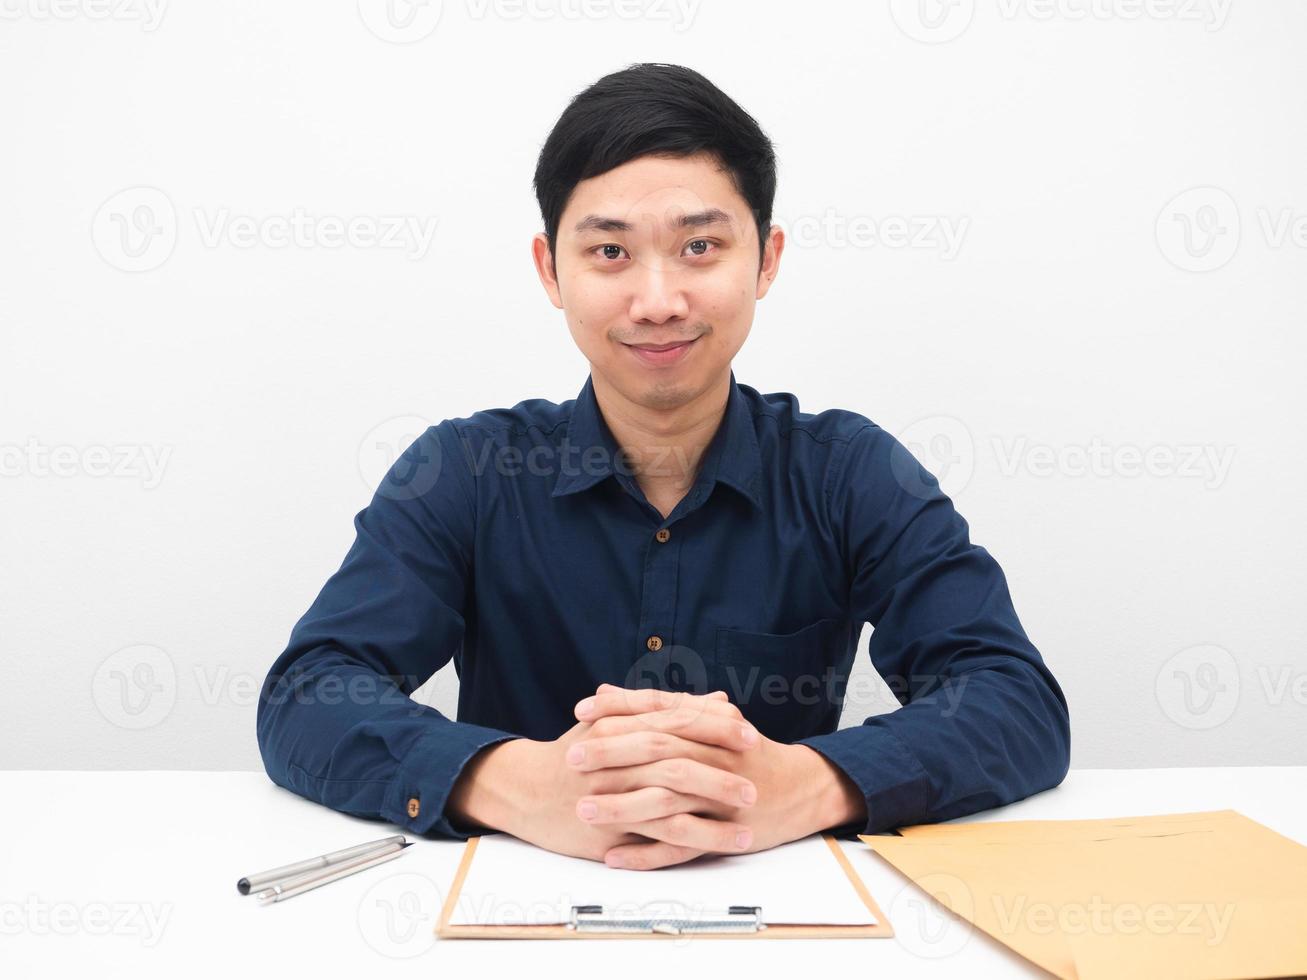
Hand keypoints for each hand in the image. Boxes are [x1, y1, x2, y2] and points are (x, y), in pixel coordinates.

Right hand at [446, 690, 758, 864]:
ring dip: (714, 808)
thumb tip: (719, 700)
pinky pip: (658, 836)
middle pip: (677, 758)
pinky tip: (722, 845)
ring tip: (749, 816)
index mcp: (623, 726)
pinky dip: (693, 840)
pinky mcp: (610, 827)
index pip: (676, 721)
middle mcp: (618, 756)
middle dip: (721, 769)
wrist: (526, 789)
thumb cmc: (578, 754)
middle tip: (756, 778)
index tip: (749, 735)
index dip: (714, 728)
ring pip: (671, 799)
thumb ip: (674, 711)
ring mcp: (613, 792)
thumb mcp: (618, 723)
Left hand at [570, 684, 837, 869]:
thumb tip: (604, 691)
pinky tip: (614, 855)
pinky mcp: (725, 832)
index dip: (620, 707)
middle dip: (612, 753)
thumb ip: (656, 707)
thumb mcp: (707, 721)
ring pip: (667, 799)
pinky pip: (682, 844)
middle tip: (572, 757)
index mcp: (713, 722)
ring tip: (584, 809)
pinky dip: (646, 853)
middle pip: (659, 749)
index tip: (582, 710)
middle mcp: (718, 754)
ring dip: (622, 806)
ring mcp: (723, 796)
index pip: (660, 708)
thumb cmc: (744, 752)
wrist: (800, 789)